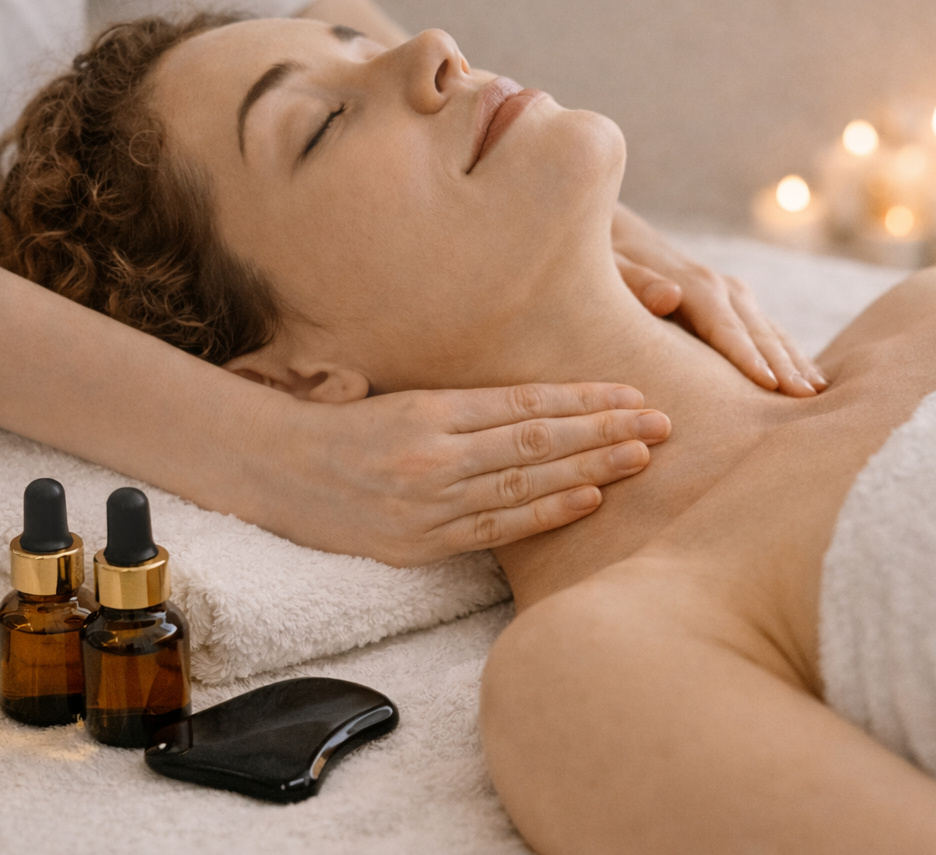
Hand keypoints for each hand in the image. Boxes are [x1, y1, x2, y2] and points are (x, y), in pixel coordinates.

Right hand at [252, 382, 671, 566]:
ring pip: (525, 484)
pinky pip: (496, 529)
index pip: (525, 403)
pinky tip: (591, 499)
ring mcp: (427, 504)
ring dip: (591, 469)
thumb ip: (467, 403)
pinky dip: (547, 514)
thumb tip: (543, 401)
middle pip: (537, 441)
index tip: (633, 391)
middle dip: (607, 430)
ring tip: (643, 456)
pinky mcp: (419, 544)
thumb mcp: (403, 396)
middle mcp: (433, 455)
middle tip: (663, 420)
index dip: (585, 400)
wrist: (272, 471)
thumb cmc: (342, 425)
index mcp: (430, 409)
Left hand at [610, 203, 827, 396]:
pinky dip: (790, 353)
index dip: (747, 355)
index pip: (725, 326)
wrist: (618, 233)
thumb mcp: (610, 269)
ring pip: (771, 331)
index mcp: (693, 285)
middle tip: (807, 399)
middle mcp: (720, 287)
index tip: (770, 384)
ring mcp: (731, 294)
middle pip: (758, 331)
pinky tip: (809, 378)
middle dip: (784, 364)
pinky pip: (768, 332)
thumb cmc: (607, 261)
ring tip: (819, 394)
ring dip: (796, 359)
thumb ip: (635, 283)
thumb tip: (669, 296)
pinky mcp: (734, 303)